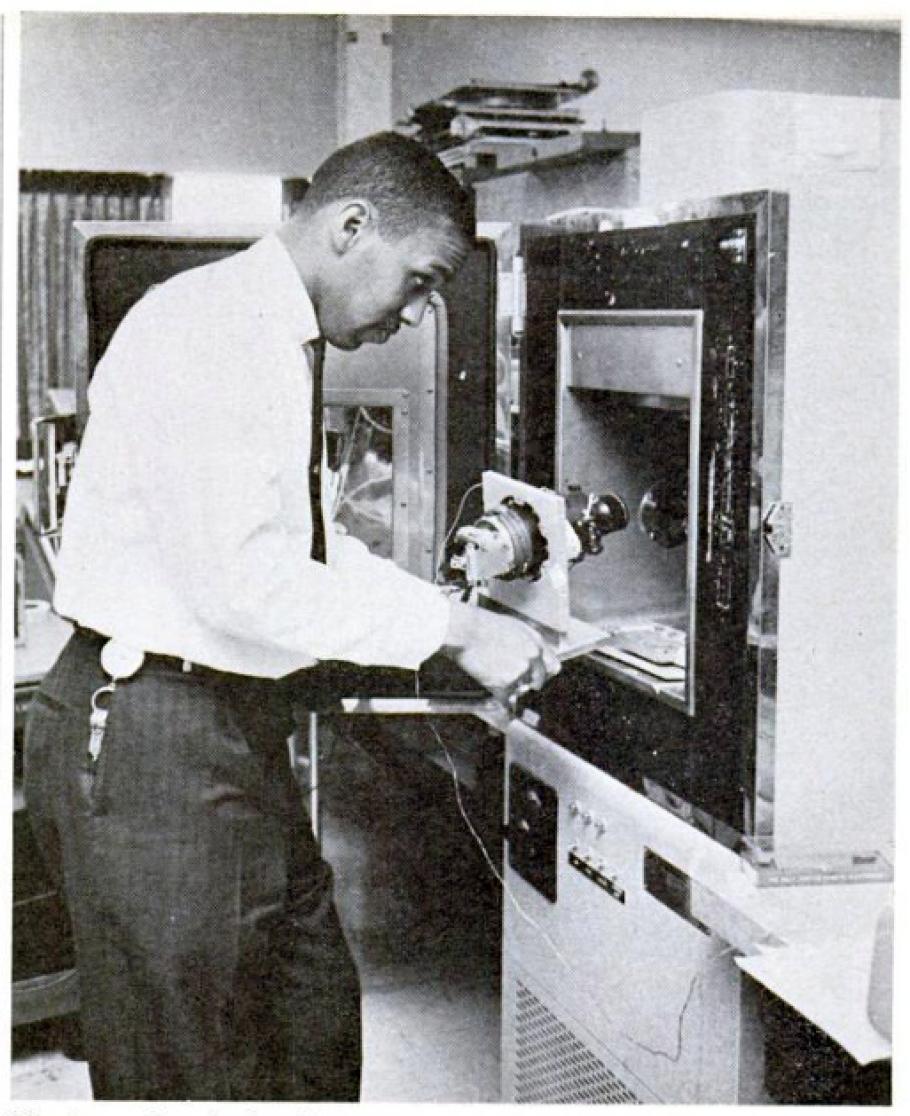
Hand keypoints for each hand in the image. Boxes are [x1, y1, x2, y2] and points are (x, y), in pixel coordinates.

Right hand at [441, 600, 560, 704]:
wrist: (467, 630)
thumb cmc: (484, 624)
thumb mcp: (515, 626)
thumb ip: (528, 641)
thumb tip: (533, 654)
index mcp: (536, 643)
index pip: (553, 666)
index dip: (544, 672)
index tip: (539, 676)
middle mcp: (531, 659)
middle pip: (538, 681)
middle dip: (527, 682)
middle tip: (513, 679)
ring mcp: (519, 672)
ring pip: (520, 690)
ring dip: (511, 688)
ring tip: (495, 677)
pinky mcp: (503, 684)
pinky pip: (507, 701)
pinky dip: (503, 703)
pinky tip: (502, 705)